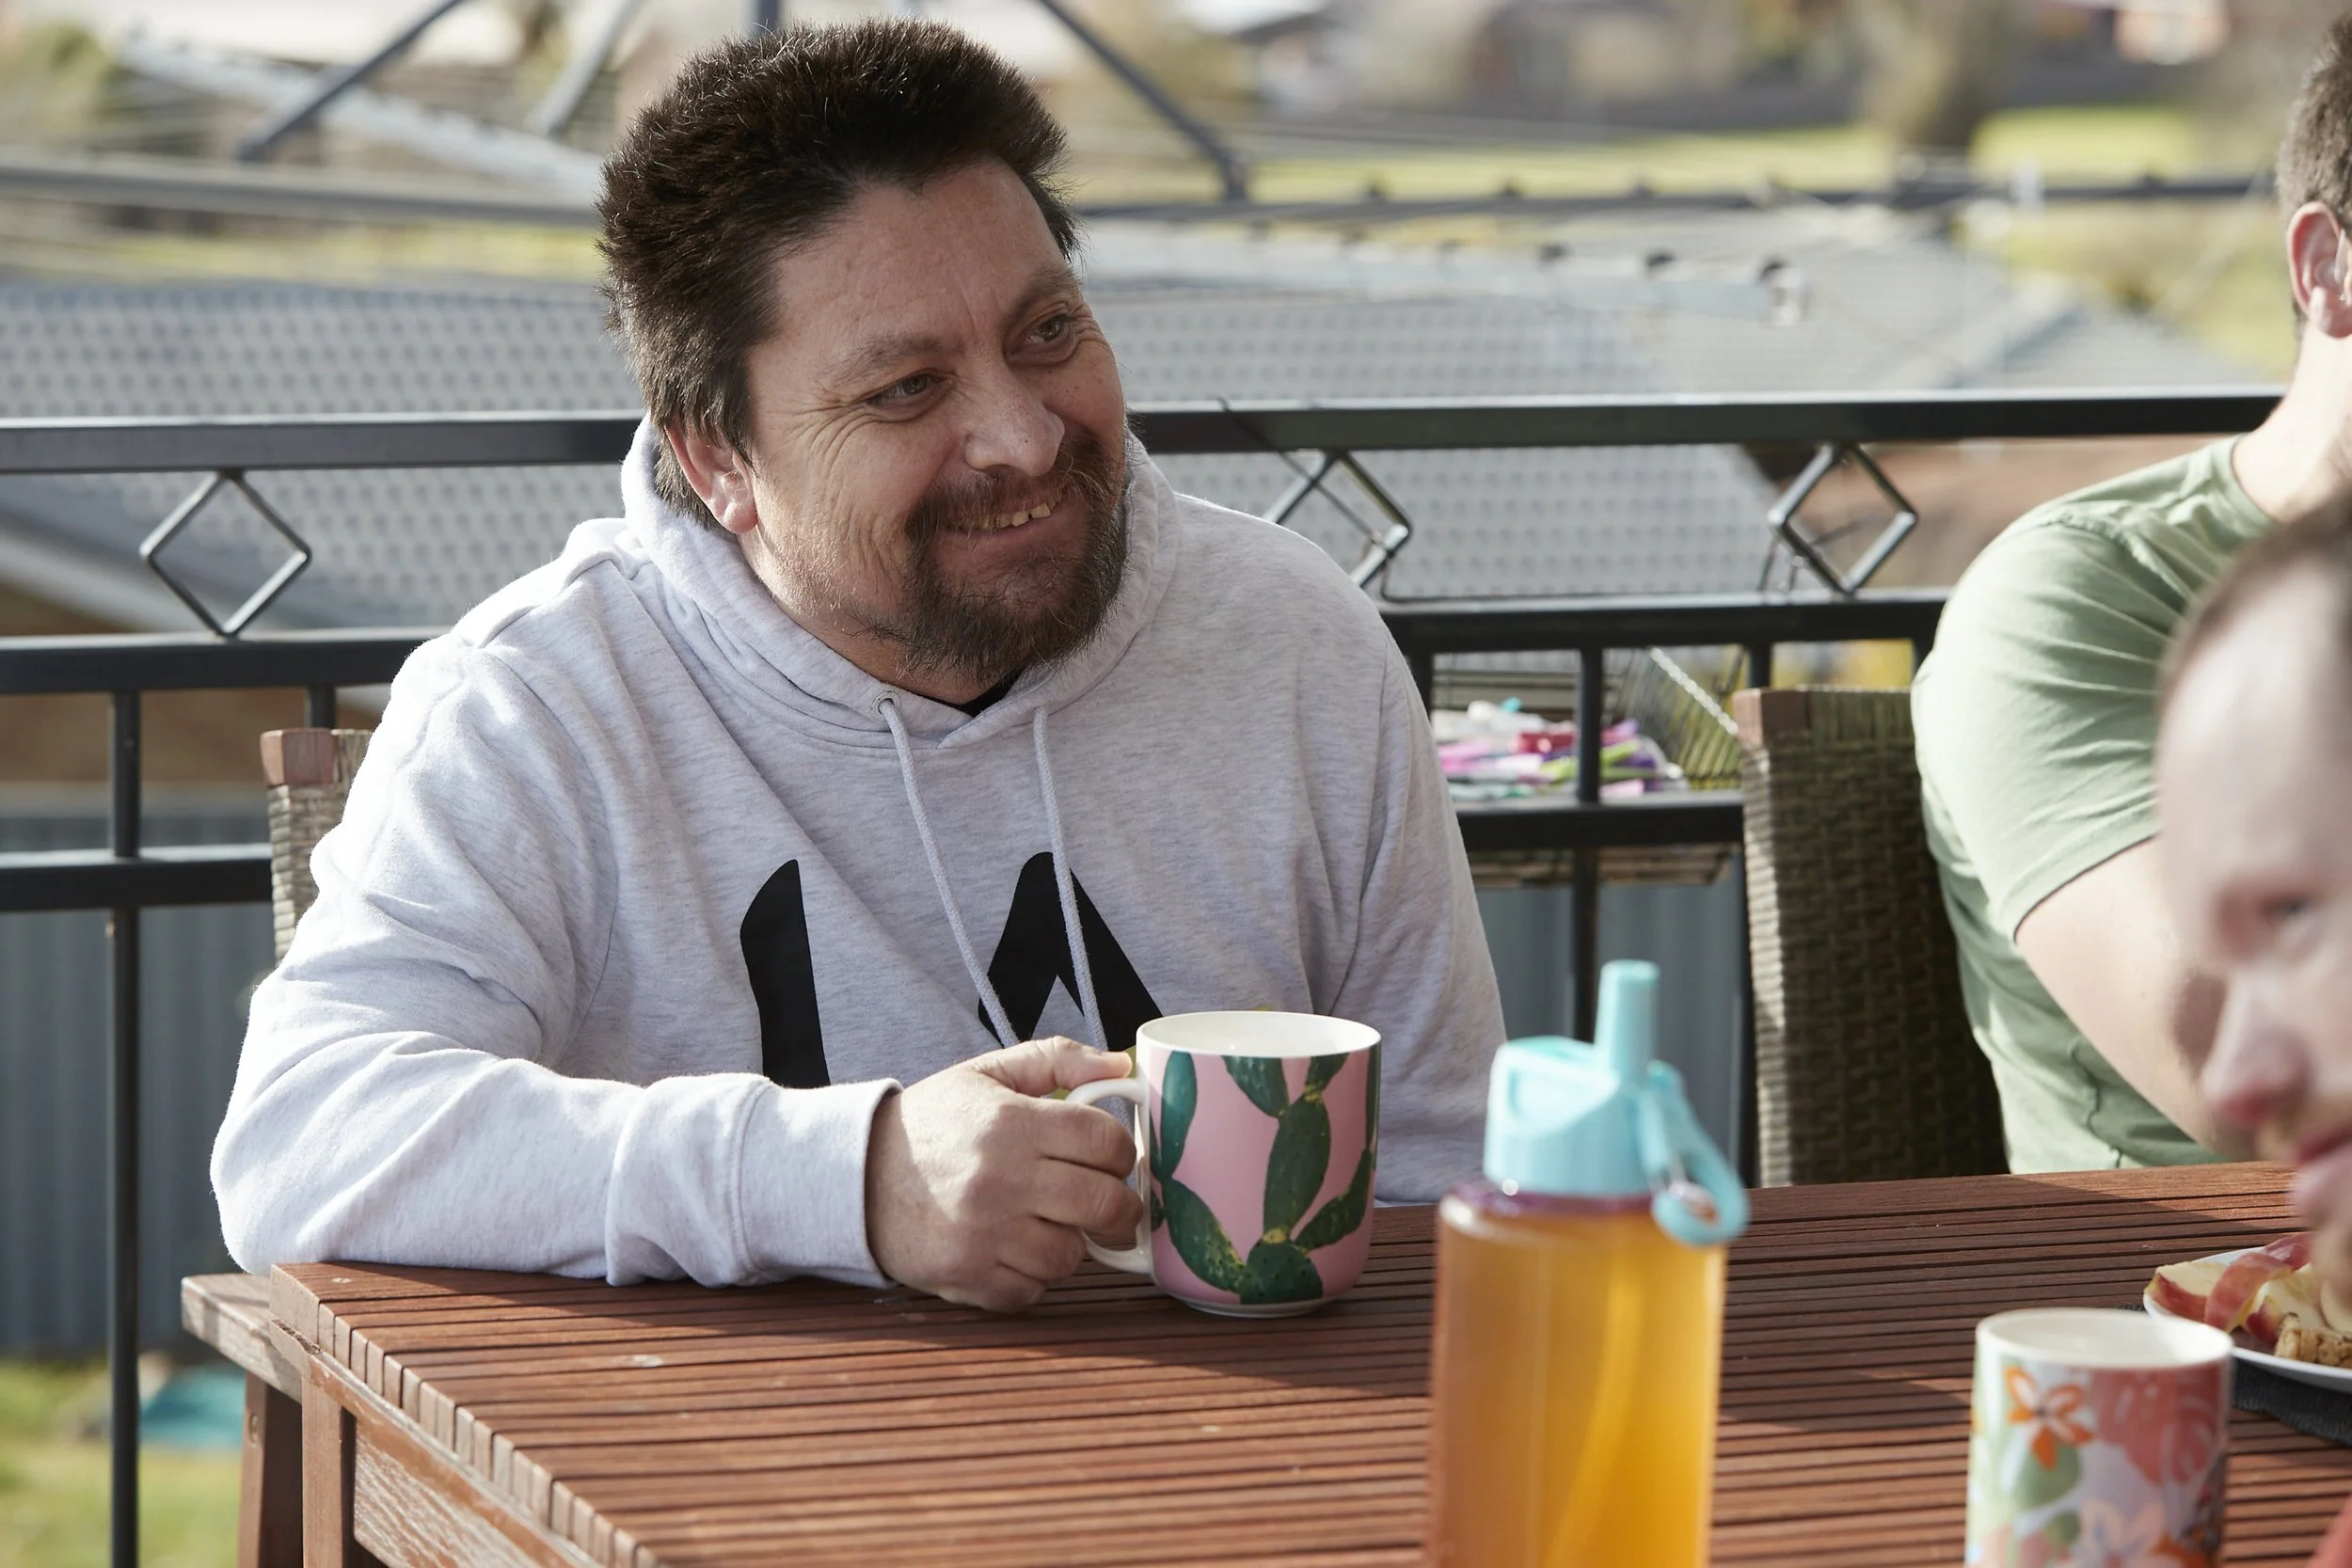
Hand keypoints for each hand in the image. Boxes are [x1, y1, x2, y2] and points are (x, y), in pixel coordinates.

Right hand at [864, 1036, 1142, 1311]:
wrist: (857, 1176)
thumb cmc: (933, 1123)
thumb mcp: (988, 1074)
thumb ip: (1056, 1060)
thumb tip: (1120, 1063)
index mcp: (1011, 1122)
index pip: (1106, 1141)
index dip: (1122, 1151)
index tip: (1112, 1159)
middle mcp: (1001, 1178)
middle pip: (1104, 1204)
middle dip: (1119, 1208)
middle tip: (1109, 1205)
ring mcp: (984, 1233)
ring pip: (1072, 1255)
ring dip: (1071, 1243)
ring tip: (1049, 1223)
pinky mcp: (968, 1276)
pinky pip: (1033, 1290)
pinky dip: (1033, 1276)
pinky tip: (1014, 1248)